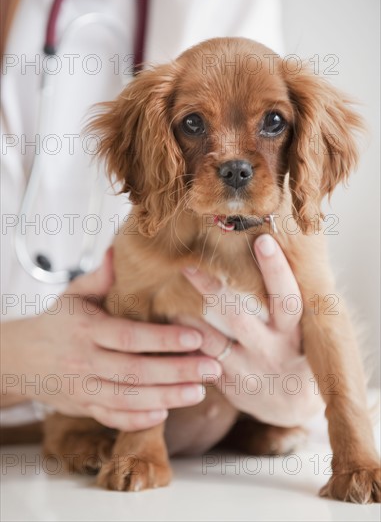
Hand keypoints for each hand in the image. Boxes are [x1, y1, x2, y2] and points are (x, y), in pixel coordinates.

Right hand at [1, 248, 220, 430]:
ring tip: (199, 391)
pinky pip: (112, 417)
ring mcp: (85, 388)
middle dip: (177, 372)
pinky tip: (165, 413)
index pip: (129, 336)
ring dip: (167, 397)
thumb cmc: (57, 322)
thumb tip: (118, 250)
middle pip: (135, 372)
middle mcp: (86, 361)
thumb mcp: (74, 294)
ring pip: (128, 398)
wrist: (22, 358)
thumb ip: (100, 276)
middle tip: (213, 368)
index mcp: (86, 330)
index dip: (162, 340)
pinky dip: (138, 419)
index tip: (195, 337)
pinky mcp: (85, 406)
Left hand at [182, 234, 323, 426]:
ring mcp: (248, 370)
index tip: (262, 240)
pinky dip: (184, 342)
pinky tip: (166, 325)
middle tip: (188, 264)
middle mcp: (272, 350)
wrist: (292, 404)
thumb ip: (287, 299)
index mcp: (294, 331)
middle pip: (238, 317)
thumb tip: (268, 245)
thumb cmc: (294, 350)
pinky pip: (200, 360)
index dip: (276, 270)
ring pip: (211, 341)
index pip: (288, 298)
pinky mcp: (229, 384)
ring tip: (165, 292)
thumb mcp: (302, 328)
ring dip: (187, 318)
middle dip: (212, 289)